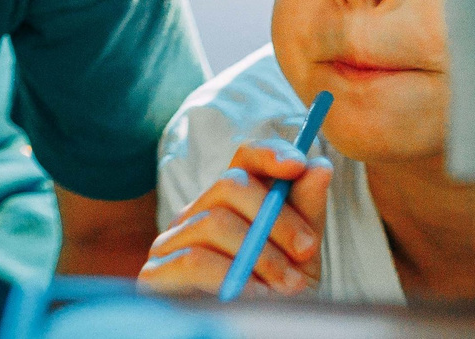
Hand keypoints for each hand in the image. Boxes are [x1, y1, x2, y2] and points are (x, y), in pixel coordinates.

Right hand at [139, 138, 331, 297]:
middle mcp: (196, 213)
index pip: (243, 159)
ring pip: (214, 222)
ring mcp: (171, 241)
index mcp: (229, 204)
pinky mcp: (156, 273)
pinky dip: (231, 276)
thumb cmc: (279, 299)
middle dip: (276, 217)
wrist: (257, 334)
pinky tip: (256, 295)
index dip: (269, 154)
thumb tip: (318, 165)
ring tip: (288, 286)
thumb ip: (306, 211)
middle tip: (306, 250)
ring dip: (260, 255)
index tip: (298, 165)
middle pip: (230, 184)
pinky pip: (193, 260)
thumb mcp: (301, 257)